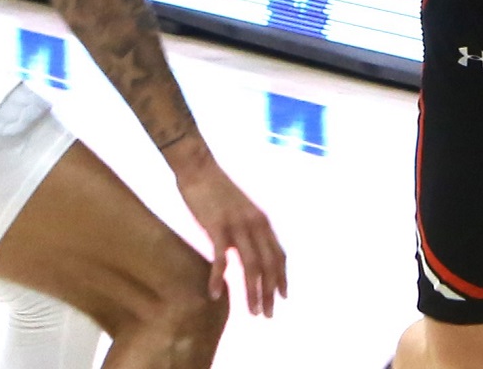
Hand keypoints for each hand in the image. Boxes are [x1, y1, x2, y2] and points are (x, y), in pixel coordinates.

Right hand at [174, 159, 286, 316]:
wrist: (199, 168)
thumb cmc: (216, 189)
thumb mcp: (241, 210)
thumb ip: (248, 230)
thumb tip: (250, 251)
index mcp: (262, 221)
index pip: (278, 255)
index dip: (282, 277)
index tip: (283, 297)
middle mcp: (254, 224)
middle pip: (268, 265)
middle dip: (269, 292)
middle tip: (268, 314)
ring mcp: (237, 226)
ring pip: (250, 266)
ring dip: (252, 292)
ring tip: (252, 312)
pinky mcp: (217, 226)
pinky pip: (221, 259)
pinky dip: (219, 278)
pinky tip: (216, 294)